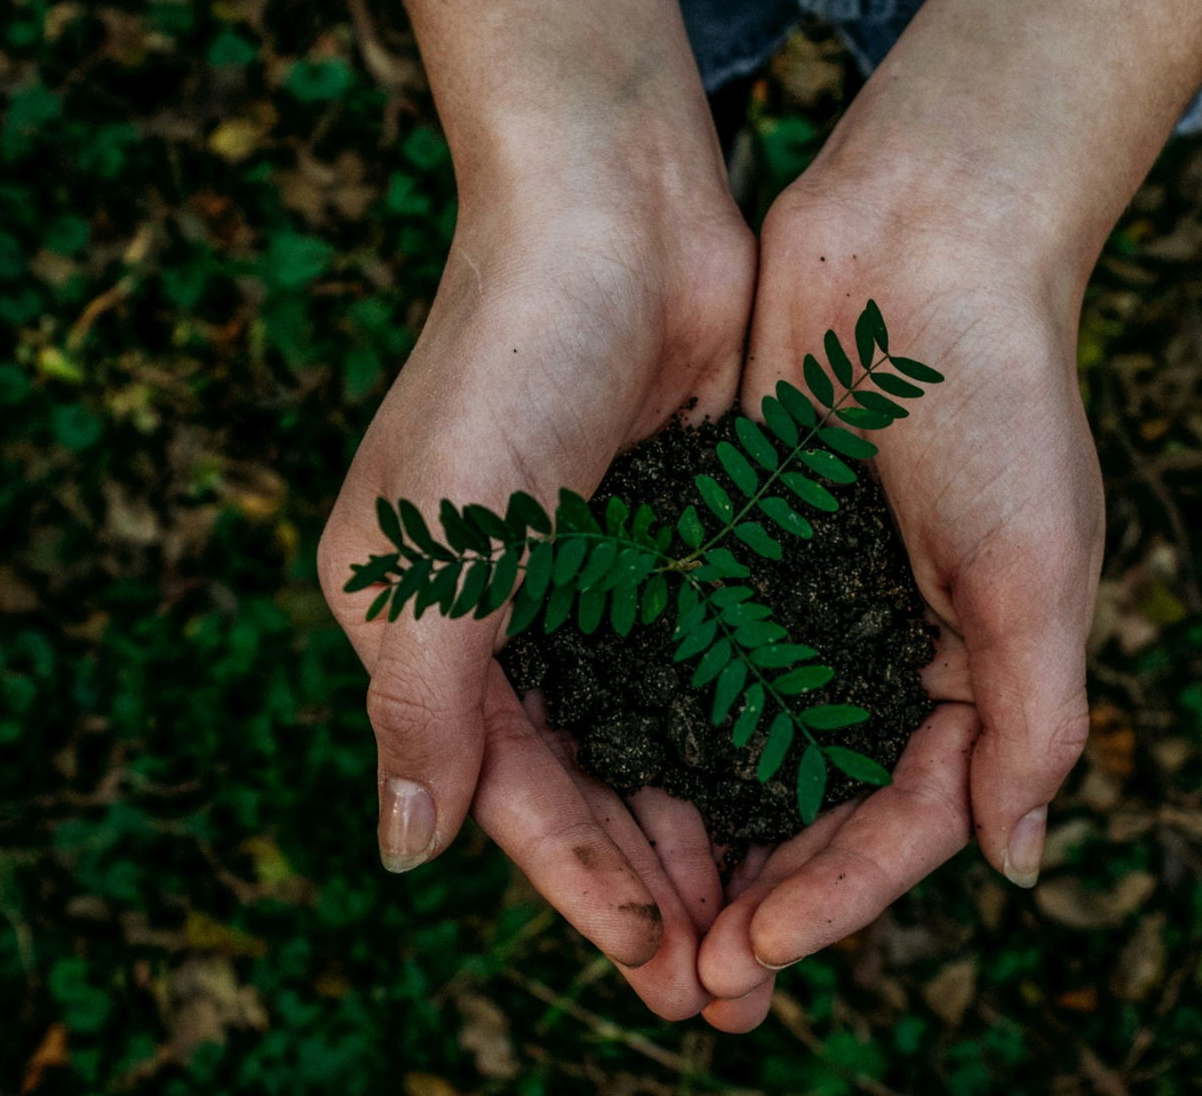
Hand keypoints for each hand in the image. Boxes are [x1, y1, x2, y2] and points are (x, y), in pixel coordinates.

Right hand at [318, 0, 754, 1019]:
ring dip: (708, 840)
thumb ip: (423, 701)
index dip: (581, 883)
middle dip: (654, 892)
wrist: (614, 210)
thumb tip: (402, 852)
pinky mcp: (678, 549)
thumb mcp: (438, 544)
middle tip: (731, 991)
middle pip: (586, 790)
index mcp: (422, 627)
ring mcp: (598, 587)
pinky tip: (799, 809)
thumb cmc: (504, 365)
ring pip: (655, 748)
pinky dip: (745, 747)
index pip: (506, 791)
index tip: (660, 961)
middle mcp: (506, 620)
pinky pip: (712, 677)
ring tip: (771, 933)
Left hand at [694, 182, 1102, 1026]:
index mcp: (976, 673)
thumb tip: (1015, 865)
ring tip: (645, 917)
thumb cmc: (1000, 400)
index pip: (907, 822)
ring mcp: (813, 607)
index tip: (756, 950)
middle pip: (822, 812)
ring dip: (706, 838)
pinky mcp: (743, 552)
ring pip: (752, 755)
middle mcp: (890, 655)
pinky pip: (700, 665)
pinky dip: (665, 729)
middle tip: (690, 979)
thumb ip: (1033, 721)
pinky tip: (609, 784)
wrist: (922, 239)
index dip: (838, 897)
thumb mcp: (1037, 572)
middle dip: (764, 898)